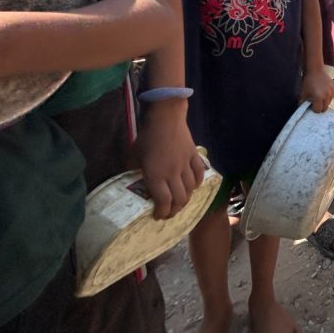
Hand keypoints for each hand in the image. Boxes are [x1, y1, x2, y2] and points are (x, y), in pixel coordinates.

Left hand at [133, 100, 205, 219]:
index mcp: (156, 174)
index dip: (162, 213)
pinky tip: (193, 186)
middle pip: (179, 199)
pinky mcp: (194, 156)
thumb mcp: (134, 155)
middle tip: (169, 212)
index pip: (163, 202)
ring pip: (191, 189)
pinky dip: (197, 183)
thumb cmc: (147, 136)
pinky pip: (199, 174)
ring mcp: (185, 165)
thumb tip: (134, 179)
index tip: (158, 216)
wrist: (166, 117)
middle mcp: (172, 173)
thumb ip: (135, 169)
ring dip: (186, 199)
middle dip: (175, 210)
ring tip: (181, 201)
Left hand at [301, 67, 333, 112]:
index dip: (314, 109)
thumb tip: (302, 110)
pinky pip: (332, 96)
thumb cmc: (308, 82)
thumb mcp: (302, 93)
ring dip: (325, 101)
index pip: (318, 110)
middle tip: (316, 102)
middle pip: (325, 108)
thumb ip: (302, 103)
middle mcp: (327, 95)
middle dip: (320, 106)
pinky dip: (328, 96)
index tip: (311, 105)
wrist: (315, 70)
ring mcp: (331, 91)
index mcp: (318, 97)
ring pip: (329, 102)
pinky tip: (323, 91)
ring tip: (319, 95)